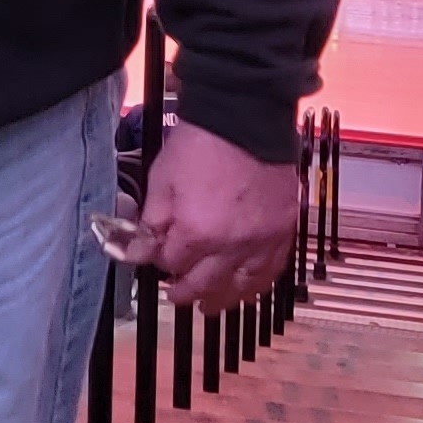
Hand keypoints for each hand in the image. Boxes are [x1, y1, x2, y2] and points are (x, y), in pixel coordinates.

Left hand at [136, 124, 294, 310]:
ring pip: (241, 288)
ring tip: (209, 306)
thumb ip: (151, 221)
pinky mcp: (284, 230)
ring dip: (221, 300)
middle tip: (176, 294)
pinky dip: (256, 285)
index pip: (171, 264)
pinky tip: (246, 289)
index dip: (158, 261)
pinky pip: (271, 271)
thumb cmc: (201, 142)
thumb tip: (138, 250)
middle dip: (184, 291)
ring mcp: (262, 241)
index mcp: (197, 232)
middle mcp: (232, 245)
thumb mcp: (162, 179)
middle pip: (204, 285)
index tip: (155, 257)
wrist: (244, 116)